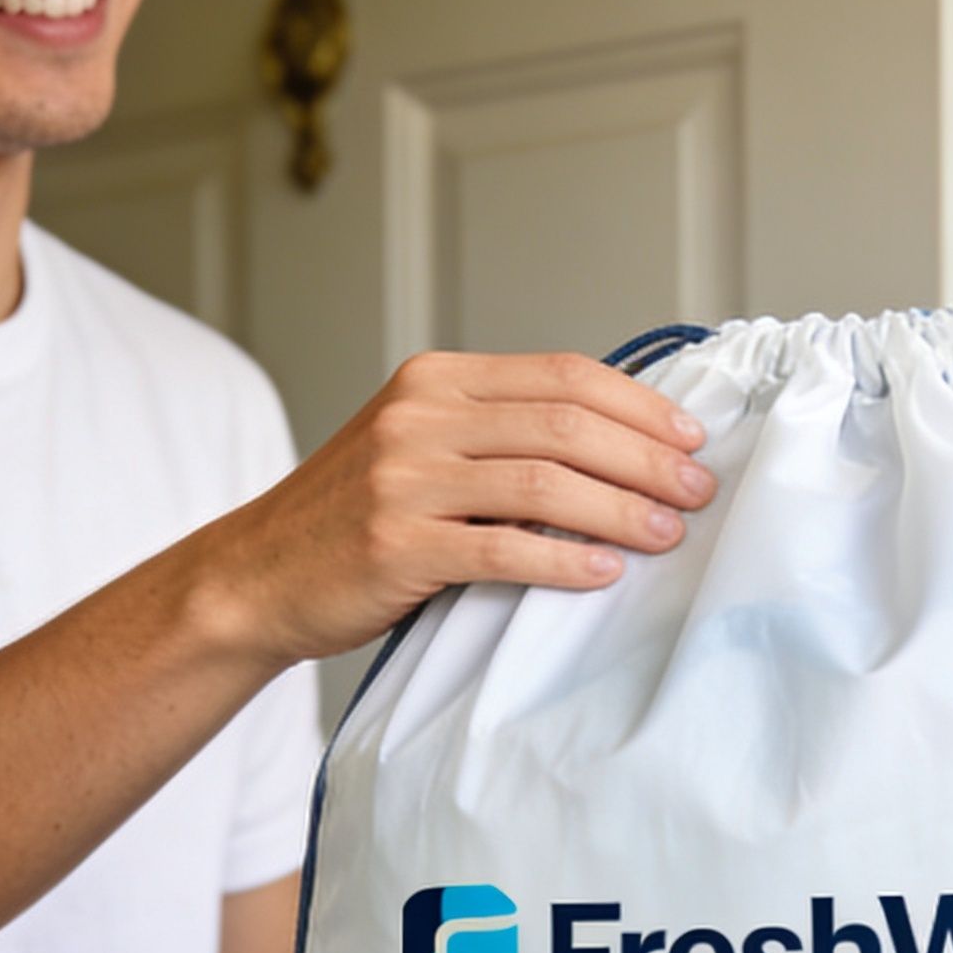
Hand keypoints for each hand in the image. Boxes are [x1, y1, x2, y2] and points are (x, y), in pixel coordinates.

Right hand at [197, 351, 714, 666]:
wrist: (254, 577)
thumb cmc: (351, 519)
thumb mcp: (417, 447)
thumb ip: (495, 434)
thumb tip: (615, 445)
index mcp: (433, 380)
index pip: (562, 375)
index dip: (639, 406)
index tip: (691, 438)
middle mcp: (419, 418)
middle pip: (565, 424)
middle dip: (647, 458)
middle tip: (698, 490)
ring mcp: (403, 480)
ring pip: (544, 483)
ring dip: (621, 510)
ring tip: (669, 534)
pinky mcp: (394, 546)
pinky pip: (502, 550)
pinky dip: (565, 563)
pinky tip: (606, 574)